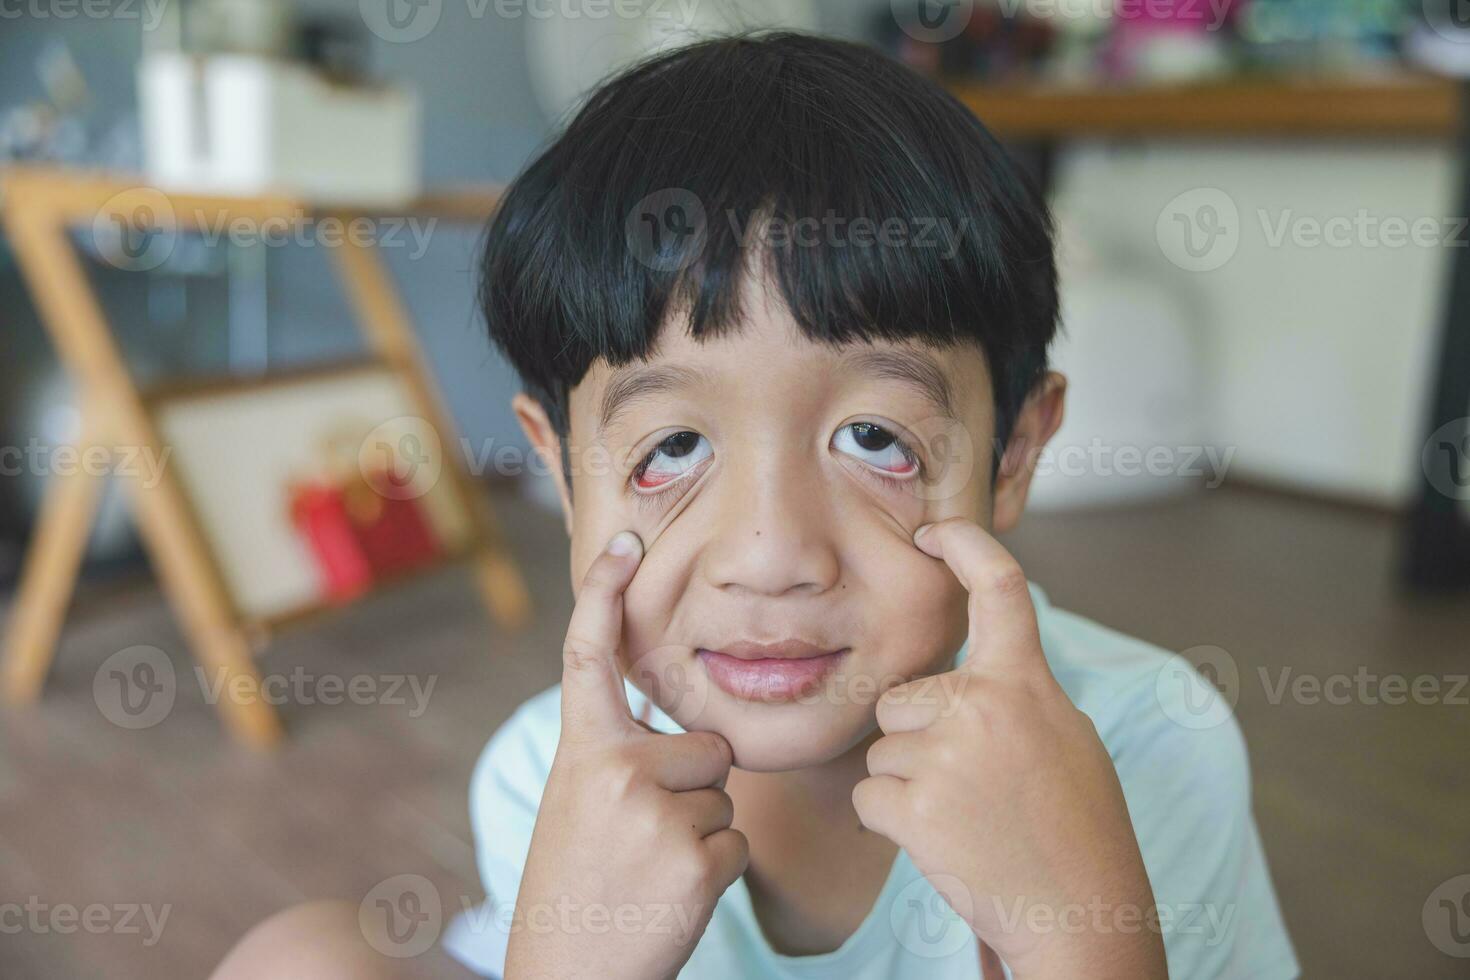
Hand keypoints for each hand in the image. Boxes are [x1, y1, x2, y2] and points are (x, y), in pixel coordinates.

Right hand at [505, 531, 746, 979]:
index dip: (604, 594)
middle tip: (640, 839)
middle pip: (705, 745)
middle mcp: (614, 769)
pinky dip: (714, 873)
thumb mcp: (577, 806)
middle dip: (692, 789)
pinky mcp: (693, 857)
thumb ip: (616, 757)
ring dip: (701, 834)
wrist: (568, 977)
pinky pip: (737, 842)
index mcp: (581, 753)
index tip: (623, 542)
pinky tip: (668, 894)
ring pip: (724, 797)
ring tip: (648, 869)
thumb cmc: (578, 888)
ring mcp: (654, 811)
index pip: (591, 657)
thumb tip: (686, 731)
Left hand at [852, 518, 1166, 979]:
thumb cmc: (1075, 830)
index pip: (1000, 589)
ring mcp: (946, 754)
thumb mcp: (1063, 737)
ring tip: (965, 815)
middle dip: (917, 736)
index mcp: (1026, 683)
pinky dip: (890, 820)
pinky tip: (940, 839)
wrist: (1079, 914)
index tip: (936, 530)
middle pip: (903, 696)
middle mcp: (984, 705)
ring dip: (907, 781)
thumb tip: (962, 671)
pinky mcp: (914, 806)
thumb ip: (1011, 694)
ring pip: (883, 746)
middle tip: (972, 786)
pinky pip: (868, 795)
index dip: (966, 546)